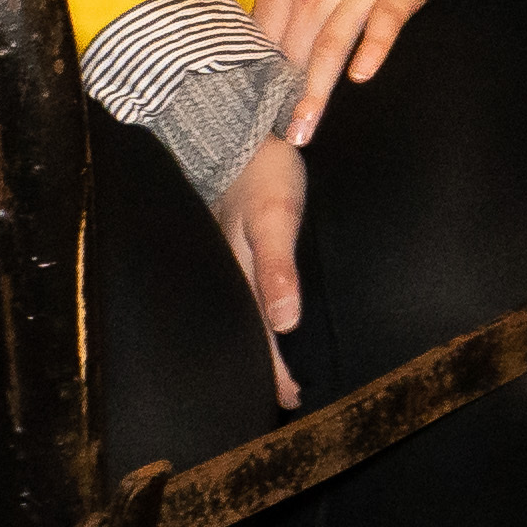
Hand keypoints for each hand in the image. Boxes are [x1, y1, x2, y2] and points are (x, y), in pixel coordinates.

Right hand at [215, 135, 310, 395]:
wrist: (241, 128)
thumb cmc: (263, 171)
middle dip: (266, 363)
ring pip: (249, 310)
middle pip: (248, 329)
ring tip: (286, 367)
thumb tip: (284, 323)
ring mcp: (234, 257)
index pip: (255, 335)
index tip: (294, 398)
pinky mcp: (241, 242)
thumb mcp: (275, 218)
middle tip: (291, 396)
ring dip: (267, 339)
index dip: (273, 370)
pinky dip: (266, 309)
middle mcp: (231, 272)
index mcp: (236, 274)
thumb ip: (277, 268)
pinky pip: (252, 287)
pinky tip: (277, 316)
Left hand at [249, 0, 450, 145]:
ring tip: (304, 130)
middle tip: (276, 140)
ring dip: (316, 91)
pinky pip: (383, 25)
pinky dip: (372, 48)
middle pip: (294, 50)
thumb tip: (254, 44)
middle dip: (284, 97)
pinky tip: (361, 75)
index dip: (260, 78)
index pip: (265, 38)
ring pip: (331, 47)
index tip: (254, 114)